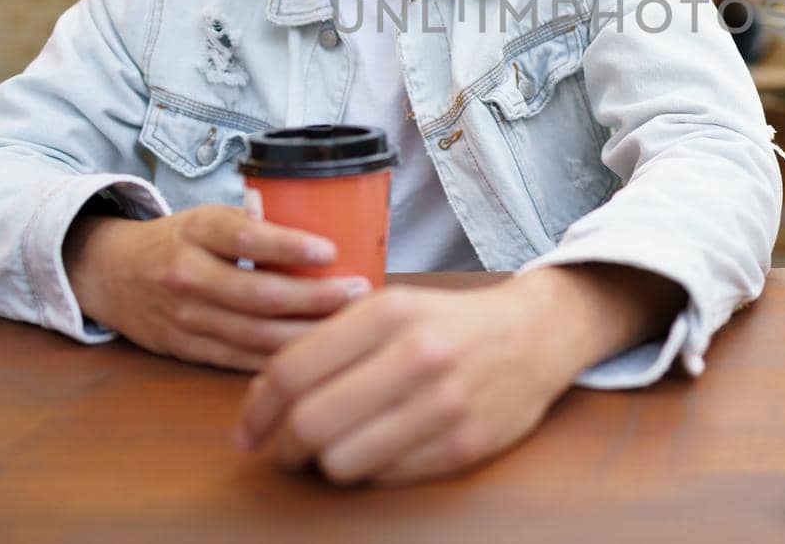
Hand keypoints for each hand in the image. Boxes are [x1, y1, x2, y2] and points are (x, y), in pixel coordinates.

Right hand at [65, 204, 369, 372]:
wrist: (109, 274)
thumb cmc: (176, 240)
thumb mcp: (206, 218)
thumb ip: (252, 227)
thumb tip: (323, 229)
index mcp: (195, 232)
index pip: (246, 239)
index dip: (289, 247)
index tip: (331, 251)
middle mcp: (187, 275)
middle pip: (259, 294)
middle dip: (314, 298)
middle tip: (357, 291)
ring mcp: (186, 318)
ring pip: (254, 334)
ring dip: (306, 333)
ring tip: (349, 324)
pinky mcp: (187, 350)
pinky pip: (241, 360)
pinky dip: (279, 359)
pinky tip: (315, 353)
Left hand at [234, 265, 685, 484]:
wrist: (536, 334)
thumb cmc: (449, 322)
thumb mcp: (391, 307)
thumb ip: (329, 342)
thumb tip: (261, 394)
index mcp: (388, 313)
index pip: (292, 372)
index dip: (256, 410)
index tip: (248, 429)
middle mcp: (416, 355)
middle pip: (309, 422)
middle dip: (283, 447)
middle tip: (283, 450)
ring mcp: (443, 404)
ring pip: (342, 460)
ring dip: (325, 464)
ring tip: (332, 450)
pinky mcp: (464, 445)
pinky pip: (386, 477)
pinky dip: (369, 472)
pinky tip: (377, 451)